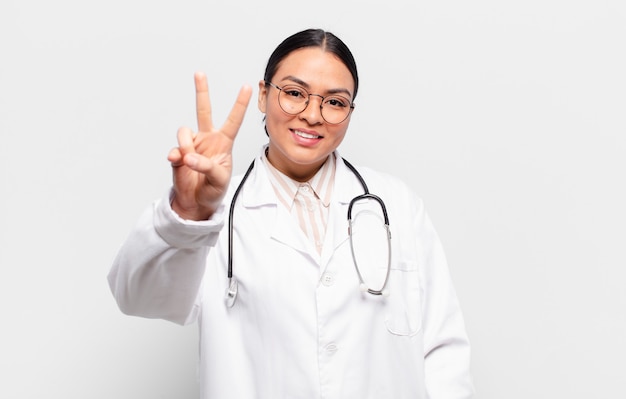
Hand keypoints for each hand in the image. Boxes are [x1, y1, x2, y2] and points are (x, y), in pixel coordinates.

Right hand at [167, 72, 251, 219]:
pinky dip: (175, 156)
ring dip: (186, 144)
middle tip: (200, 73)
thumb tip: (188, 155)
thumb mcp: (218, 179)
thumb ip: (206, 166)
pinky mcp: (178, 153)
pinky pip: (174, 148)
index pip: (234, 120)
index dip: (240, 104)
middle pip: (204, 110)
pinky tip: (178, 163)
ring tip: (189, 160)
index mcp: (224, 143)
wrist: (196, 202)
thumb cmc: (214, 189)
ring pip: (185, 131)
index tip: (247, 87)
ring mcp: (191, 145)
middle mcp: (207, 139)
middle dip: (202, 91)